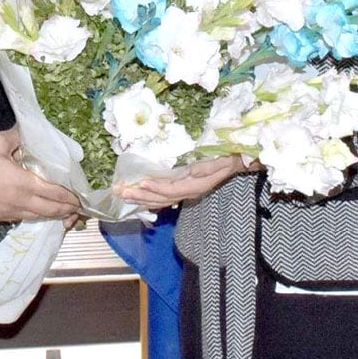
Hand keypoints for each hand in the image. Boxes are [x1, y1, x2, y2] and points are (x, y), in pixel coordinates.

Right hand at [0, 128, 79, 222]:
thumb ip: (17, 137)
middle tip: (75, 209)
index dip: (67, 197)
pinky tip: (35, 213)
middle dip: (64, 210)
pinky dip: (34, 217)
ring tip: (61, 215)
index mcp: (23, 183)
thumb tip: (26, 133)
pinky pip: (21, 218)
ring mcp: (7, 212)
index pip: (52, 192)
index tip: (79, 199)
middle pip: (48, 209)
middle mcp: (19, 201)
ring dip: (50, 216)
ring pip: (35, 217)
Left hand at [116, 156, 253, 209]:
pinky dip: (149, 197)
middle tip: (122, 192)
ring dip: (141, 198)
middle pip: (162, 198)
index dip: (156, 187)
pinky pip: (163, 197)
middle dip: (141, 195)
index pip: (172, 189)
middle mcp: (188, 192)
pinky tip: (137, 196)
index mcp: (195, 186)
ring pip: (160, 200)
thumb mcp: (220, 161)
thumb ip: (207, 167)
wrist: (235, 163)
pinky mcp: (182, 189)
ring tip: (124, 195)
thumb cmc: (226, 158)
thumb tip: (193, 172)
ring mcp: (184, 193)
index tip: (140, 182)